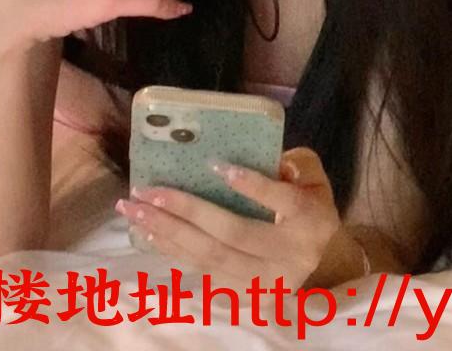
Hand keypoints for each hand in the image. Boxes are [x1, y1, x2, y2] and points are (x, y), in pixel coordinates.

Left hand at [117, 146, 357, 294]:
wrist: (319, 252)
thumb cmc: (307, 201)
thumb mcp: (311, 175)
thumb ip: (292, 162)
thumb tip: (252, 156)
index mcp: (310, 221)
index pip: (280, 200)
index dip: (250, 185)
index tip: (215, 164)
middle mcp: (289, 258)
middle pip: (233, 233)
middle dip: (185, 211)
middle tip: (147, 191)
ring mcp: (265, 283)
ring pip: (211, 258)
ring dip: (167, 233)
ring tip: (132, 210)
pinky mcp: (245, 296)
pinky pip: (202, 272)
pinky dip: (172, 251)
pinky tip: (147, 233)